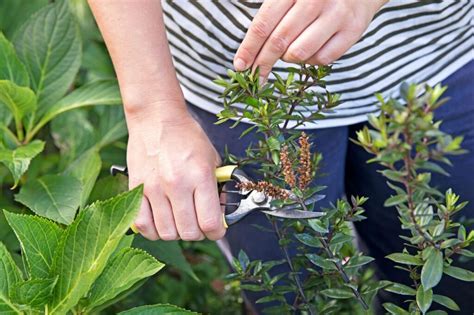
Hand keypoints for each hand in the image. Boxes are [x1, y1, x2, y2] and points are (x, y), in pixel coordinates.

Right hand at [126, 105, 224, 240]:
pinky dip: (153, 230)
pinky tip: (160, 221)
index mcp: (200, 176)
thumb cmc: (186, 136)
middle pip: (188, 232)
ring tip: (179, 220)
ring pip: (166, 233)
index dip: (217, 231)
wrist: (157, 118)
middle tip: (198, 223)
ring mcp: (154, 188)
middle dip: (198, 233)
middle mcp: (176, 184)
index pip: (210, 222)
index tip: (216, 228)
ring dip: (176, 232)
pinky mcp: (136, 189)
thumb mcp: (212, 158)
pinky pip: (142, 225)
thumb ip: (217, 187)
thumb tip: (220, 212)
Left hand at [234, 0, 386, 78]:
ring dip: (289, 58)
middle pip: (279, 41)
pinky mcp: (353, 30)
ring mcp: (336, 14)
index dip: (249, 48)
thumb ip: (271, 16)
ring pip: (299, 53)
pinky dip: (311, 60)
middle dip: (262, 63)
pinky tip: (311, 49)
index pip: (263, 24)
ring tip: (291, 51)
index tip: (240, 66)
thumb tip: (249, 53)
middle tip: (255, 76)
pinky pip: (322, 59)